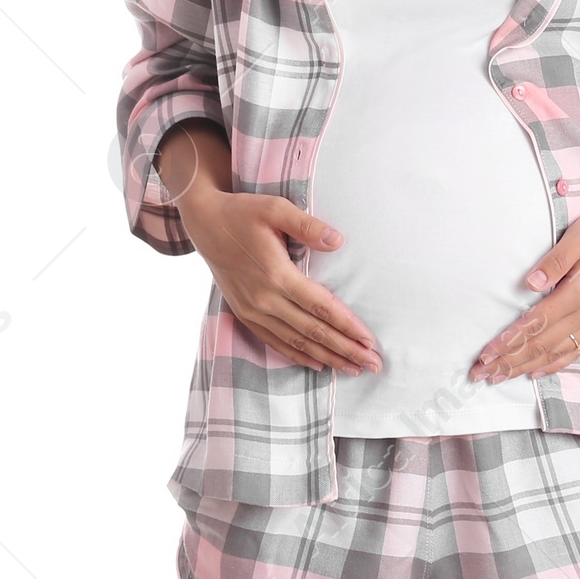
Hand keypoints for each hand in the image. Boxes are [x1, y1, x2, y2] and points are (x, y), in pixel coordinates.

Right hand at [180, 186, 383, 377]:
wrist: (205, 222)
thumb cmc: (243, 211)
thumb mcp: (276, 209)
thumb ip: (308, 226)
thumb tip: (338, 241)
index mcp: (277, 275)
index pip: (321, 308)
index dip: (347, 326)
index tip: (370, 341)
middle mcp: (264, 299)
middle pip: (312, 332)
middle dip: (345, 350)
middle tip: (373, 365)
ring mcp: (252, 310)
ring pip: (295, 343)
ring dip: (326, 358)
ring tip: (352, 369)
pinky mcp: (244, 313)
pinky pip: (274, 341)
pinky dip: (296, 356)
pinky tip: (316, 364)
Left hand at [469, 175, 579, 384]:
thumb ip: (555, 261)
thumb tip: (529, 283)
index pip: (536, 323)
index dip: (509, 341)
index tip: (486, 354)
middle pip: (542, 345)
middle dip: (509, 361)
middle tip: (481, 373)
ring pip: (556, 353)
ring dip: (525, 367)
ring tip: (499, 377)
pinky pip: (577, 351)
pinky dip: (555, 364)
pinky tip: (536, 372)